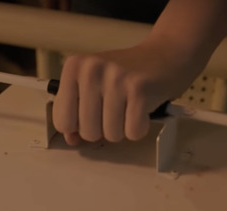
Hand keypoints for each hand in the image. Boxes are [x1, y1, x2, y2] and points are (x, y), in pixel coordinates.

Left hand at [52, 39, 197, 145]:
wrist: (165, 55)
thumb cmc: (125, 75)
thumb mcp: (93, 86)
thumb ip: (76, 112)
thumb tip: (71, 139)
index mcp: (74, 68)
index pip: (62, 121)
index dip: (78, 127)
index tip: (92, 114)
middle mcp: (91, 70)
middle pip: (87, 132)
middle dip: (102, 130)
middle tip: (115, 110)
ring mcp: (116, 79)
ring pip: (111, 135)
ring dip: (122, 129)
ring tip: (128, 108)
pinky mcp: (139, 90)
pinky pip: (133, 132)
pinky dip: (139, 128)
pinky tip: (141, 110)